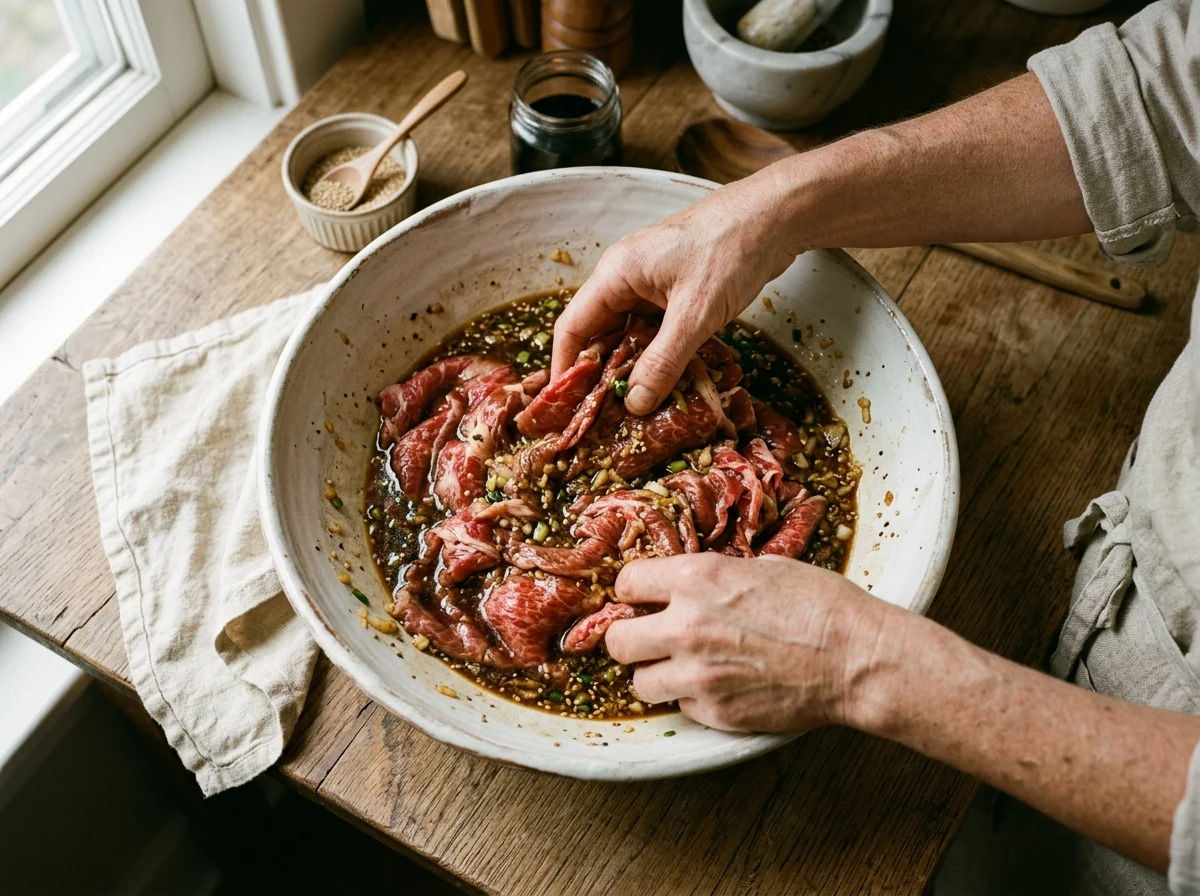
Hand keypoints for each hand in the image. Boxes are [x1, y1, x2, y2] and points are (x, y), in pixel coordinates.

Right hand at [552, 172, 799, 415]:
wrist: (777, 215)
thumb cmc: (731, 250)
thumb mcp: (695, 315)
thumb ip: (663, 362)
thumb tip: (634, 403)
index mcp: (616, 274)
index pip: (573, 327)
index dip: (565, 369)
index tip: (565, 406)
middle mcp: (627, 277)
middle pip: (599, 332)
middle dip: (599, 373)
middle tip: (601, 416)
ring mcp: (653, 282)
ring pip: (630, 332)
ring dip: (632, 365)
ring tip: (632, 407)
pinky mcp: (678, 289)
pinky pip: (656, 328)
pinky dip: (657, 353)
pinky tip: (666, 379)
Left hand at [605, 553, 896, 732]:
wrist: (856, 658)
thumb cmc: (820, 604)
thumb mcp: (762, 567)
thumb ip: (714, 576)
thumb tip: (688, 584)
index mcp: (696, 580)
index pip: (627, 582)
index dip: (634, 591)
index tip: (642, 597)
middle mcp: (686, 627)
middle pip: (618, 640)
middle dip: (631, 637)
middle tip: (649, 637)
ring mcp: (698, 676)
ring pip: (640, 682)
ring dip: (657, 673)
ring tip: (684, 665)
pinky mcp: (715, 713)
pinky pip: (681, 706)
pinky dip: (693, 698)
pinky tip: (721, 684)